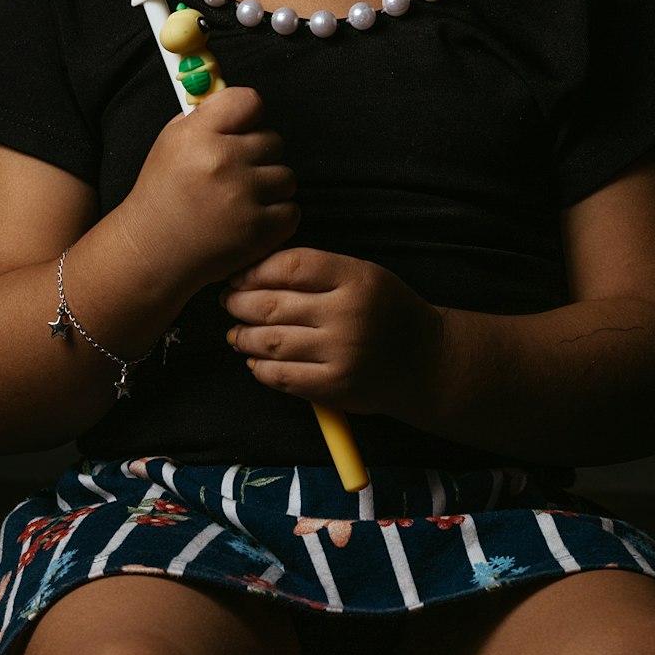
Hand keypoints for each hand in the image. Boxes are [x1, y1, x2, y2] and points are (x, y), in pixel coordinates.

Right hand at [121, 87, 299, 292]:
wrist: (151, 251)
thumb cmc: (162, 195)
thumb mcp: (172, 142)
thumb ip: (208, 117)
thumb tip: (244, 102)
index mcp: (198, 135)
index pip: (250, 101)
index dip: (249, 114)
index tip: (242, 126)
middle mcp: (222, 162)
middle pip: (273, 139)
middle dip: (257, 155)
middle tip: (233, 173)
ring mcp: (242, 198)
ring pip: (286, 176)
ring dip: (268, 187)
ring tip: (238, 199)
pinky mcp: (258, 231)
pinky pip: (291, 210)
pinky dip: (275, 217)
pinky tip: (247, 219)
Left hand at [221, 246, 442, 417]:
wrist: (426, 361)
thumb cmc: (387, 310)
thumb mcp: (363, 274)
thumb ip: (318, 270)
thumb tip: (255, 272)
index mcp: (355, 278)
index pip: (291, 266)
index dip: (256, 270)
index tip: (239, 274)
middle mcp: (348, 315)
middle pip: (274, 305)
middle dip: (240, 302)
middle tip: (228, 301)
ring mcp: (341, 354)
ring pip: (272, 342)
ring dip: (243, 336)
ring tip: (235, 332)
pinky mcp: (335, 388)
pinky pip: (283, 377)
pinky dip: (260, 368)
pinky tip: (254, 360)